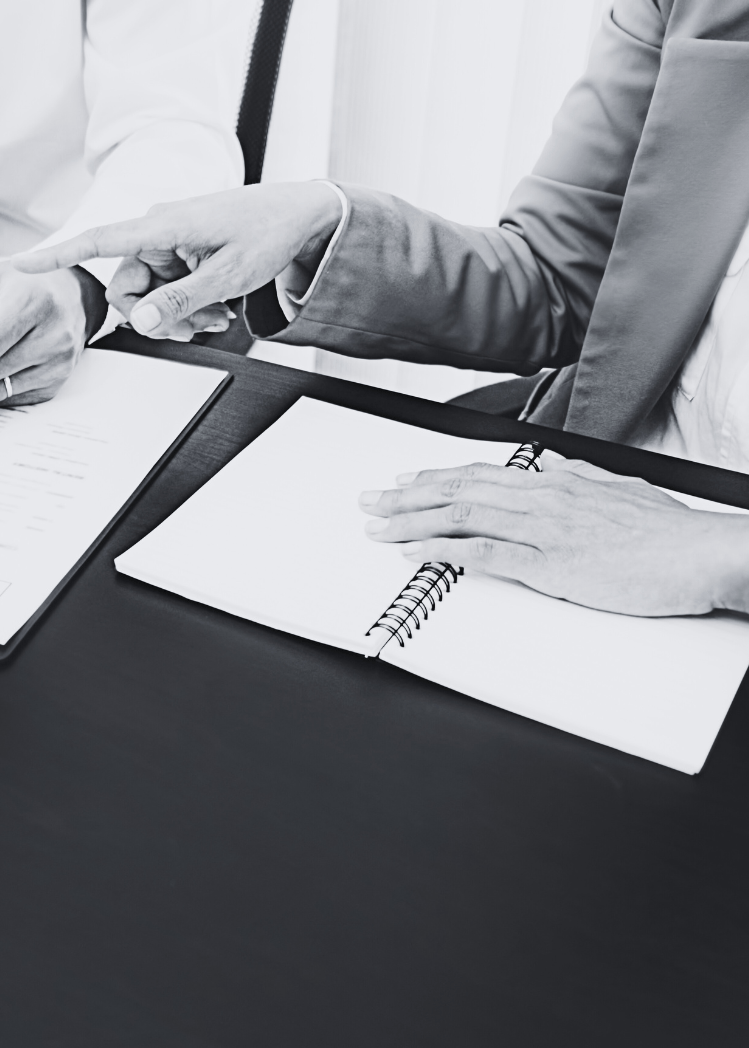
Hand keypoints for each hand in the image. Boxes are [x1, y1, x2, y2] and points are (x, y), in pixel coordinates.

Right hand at [12, 182, 342, 340]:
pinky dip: (188, 305)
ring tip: (216, 317)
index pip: (98, 241)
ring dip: (178, 314)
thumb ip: (180, 302)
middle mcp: (158, 231)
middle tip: (195, 328)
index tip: (23, 265)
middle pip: (127, 287)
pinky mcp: (180, 253)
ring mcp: (169, 243)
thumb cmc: (268, 232)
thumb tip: (139, 322)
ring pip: (149, 295)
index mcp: (162, 226)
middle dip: (157, 316)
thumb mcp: (228, 277)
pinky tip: (216, 309)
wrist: (301, 215)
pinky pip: (167, 289)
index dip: (58, 255)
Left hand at [358, 456, 748, 616]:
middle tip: (369, 501)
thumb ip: (578, 474)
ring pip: (461, 518)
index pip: (480, 473)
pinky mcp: (549, 564)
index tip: (404, 480)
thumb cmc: (666, 531)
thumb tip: (547, 461)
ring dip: (411, 522)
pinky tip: (413, 554)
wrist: (701, 552)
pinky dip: (442, 552)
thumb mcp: (619, 488)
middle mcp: (542, 498)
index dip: (436, 476)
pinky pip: (483, 554)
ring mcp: (543, 530)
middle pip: (459, 492)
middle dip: (407, 497)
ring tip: (376, 527)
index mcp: (556, 481)